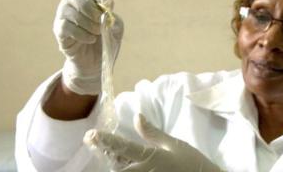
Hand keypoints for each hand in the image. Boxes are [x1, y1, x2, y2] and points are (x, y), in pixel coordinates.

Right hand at [53, 0, 122, 94]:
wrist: (96, 62)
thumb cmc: (106, 41)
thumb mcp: (116, 29)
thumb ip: (113, 19)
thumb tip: (105, 13)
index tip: (110, 6)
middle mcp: (72, 4)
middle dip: (88, 6)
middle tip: (99, 19)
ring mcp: (63, 17)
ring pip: (68, 10)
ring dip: (87, 22)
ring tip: (97, 33)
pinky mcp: (59, 32)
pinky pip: (65, 26)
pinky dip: (81, 33)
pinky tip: (90, 39)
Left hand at [83, 114, 224, 171]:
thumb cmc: (191, 162)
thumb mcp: (174, 145)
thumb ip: (153, 132)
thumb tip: (137, 116)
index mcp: (153, 158)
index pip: (125, 147)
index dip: (107, 141)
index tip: (92, 134)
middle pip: (116, 166)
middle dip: (102, 154)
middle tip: (91, 142)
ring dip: (111, 162)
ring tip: (101, 150)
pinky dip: (121, 169)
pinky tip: (117, 161)